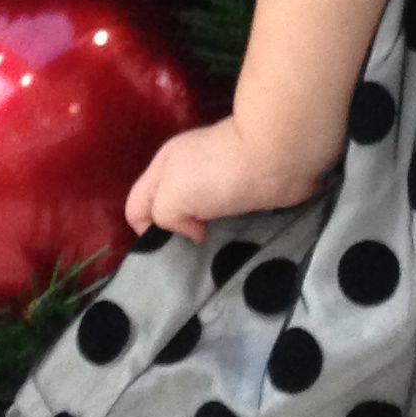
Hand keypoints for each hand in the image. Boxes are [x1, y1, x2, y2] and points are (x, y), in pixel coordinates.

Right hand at [124, 115, 332, 244]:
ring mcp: (218, 183)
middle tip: (189, 258)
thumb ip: (162, 217)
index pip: (137, 206)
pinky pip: (227, 220)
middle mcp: (187, 173)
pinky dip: (228, 233)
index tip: (169, 248)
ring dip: (204, 238)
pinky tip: (234, 246)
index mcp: (164, 168)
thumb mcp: (171, 194)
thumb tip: (192, 232)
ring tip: (212, 257)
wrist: (278, 157)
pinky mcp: (246, 194)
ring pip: (199, 218)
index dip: (144, 231)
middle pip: (167, 212)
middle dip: (174, 237)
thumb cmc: (219, 173)